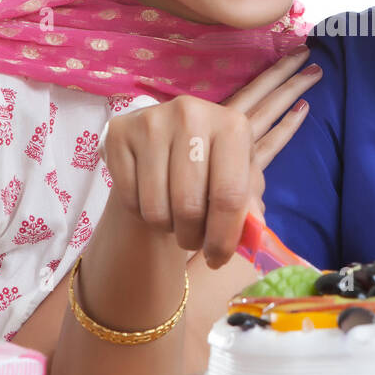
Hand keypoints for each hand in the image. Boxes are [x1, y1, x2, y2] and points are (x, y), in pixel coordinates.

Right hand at [99, 45, 321, 267]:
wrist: (168, 139)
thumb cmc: (213, 163)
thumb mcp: (240, 178)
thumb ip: (249, 205)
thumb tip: (255, 232)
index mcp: (232, 124)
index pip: (229, 195)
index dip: (224, 237)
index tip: (218, 259)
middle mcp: (191, 115)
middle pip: (189, 205)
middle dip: (193, 238)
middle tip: (194, 241)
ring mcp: (151, 121)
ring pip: (156, 208)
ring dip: (167, 227)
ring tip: (175, 217)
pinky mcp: (119, 133)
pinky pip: (129, 199)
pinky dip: (141, 214)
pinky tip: (152, 200)